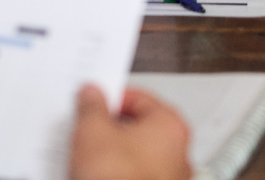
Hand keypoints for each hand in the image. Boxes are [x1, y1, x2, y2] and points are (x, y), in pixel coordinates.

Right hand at [70, 85, 190, 179]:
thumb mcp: (93, 131)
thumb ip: (92, 106)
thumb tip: (92, 94)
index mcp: (171, 126)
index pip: (139, 98)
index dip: (111, 99)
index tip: (92, 103)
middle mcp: (178, 154)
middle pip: (137, 130)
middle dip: (110, 130)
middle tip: (87, 131)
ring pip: (134, 158)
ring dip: (111, 156)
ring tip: (86, 160)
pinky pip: (131, 178)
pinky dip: (115, 176)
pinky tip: (95, 178)